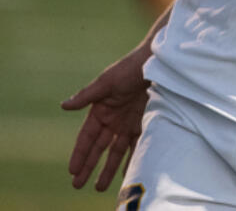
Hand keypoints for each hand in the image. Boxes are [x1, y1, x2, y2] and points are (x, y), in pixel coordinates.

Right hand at [61, 51, 150, 190]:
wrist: (158, 61)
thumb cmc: (130, 68)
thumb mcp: (107, 82)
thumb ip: (87, 96)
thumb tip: (64, 106)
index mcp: (100, 110)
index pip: (86, 137)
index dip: (79, 154)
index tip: (72, 170)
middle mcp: (113, 119)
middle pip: (99, 148)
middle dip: (89, 166)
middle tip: (78, 185)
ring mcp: (128, 122)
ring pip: (116, 150)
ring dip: (108, 168)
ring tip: (100, 187)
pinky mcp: (145, 121)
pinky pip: (138, 143)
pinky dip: (133, 157)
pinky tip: (129, 172)